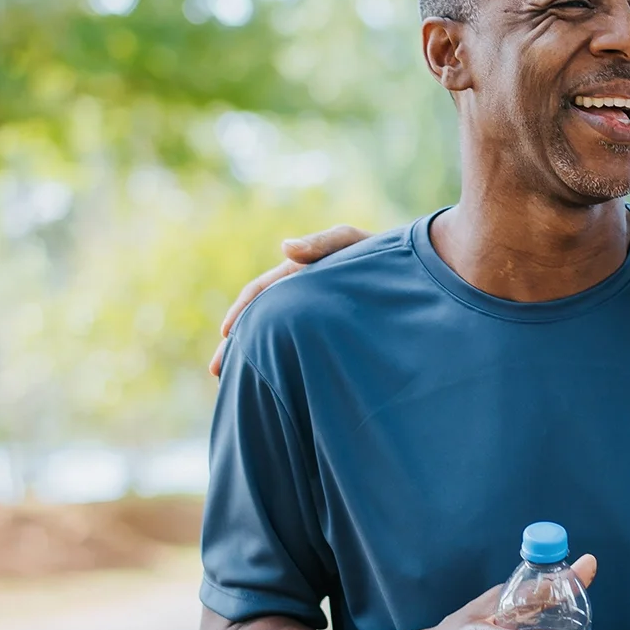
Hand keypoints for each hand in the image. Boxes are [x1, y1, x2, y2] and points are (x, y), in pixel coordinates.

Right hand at [210, 224, 372, 375]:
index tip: (226, 335)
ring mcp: (312, 317)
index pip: (260, 292)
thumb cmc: (383, 254)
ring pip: (275, 340)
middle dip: (236, 346)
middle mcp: (299, 297)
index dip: (241, 312)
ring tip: (237, 386)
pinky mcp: (329, 336)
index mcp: (297, 275)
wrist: (413, 272)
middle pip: (259, 321)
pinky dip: (282, 364)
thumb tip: (285, 247)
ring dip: (254, 358)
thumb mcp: (352, 243)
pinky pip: (299, 351)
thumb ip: (322, 243)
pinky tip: (277, 386)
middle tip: (217, 372)